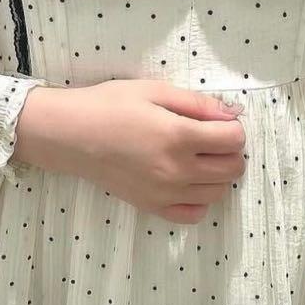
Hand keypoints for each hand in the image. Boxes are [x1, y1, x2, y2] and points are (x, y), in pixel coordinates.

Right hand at [12, 80, 246, 223]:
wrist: (70, 135)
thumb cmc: (109, 105)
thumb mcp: (154, 90)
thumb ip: (197, 104)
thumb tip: (231, 115)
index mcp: (179, 136)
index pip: (233, 140)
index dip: (234, 128)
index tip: (220, 122)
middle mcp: (176, 169)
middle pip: (232, 169)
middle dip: (231, 151)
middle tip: (213, 138)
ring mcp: (165, 193)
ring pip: (218, 192)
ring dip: (218, 174)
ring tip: (199, 158)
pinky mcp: (151, 207)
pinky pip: (194, 214)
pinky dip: (200, 199)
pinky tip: (188, 182)